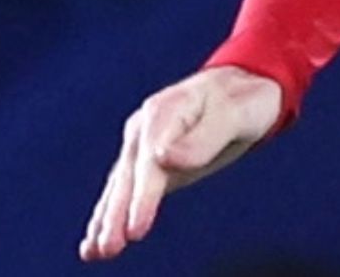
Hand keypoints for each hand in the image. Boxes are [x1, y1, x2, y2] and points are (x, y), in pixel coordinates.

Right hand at [80, 65, 283, 260]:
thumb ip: (204, 136)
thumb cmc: (245, 99)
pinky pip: (124, 191)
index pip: (150, 162)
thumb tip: (163, 157)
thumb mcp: (235, 114)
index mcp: (166, 110)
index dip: (143, 197)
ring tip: (94, 252)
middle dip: (116, 214)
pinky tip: (94, 243)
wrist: (243, 87)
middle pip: (129, 177)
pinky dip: (108, 215)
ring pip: (120, 187)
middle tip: (108, 248)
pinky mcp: (146, 162)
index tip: (135, 229)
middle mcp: (145, 127)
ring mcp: (141, 145)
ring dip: (105, 220)